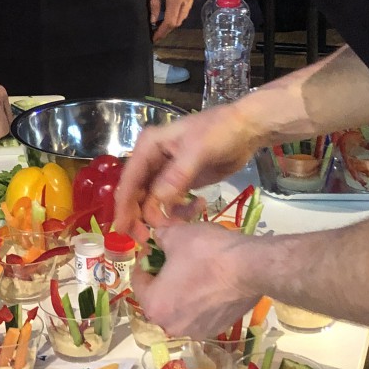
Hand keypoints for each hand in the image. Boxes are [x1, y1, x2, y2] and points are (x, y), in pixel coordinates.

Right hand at [113, 99, 265, 232]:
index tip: (122, 229)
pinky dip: (176, 211)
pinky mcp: (180, 181)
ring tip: (174, 228)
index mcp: (149, 147)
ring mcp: (165, 171)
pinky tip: (195, 210)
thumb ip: (178, 174)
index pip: (130, 179)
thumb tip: (158, 200)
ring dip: (158, 216)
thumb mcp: (198, 150)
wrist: (246, 129)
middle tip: (143, 239)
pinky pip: (169, 202)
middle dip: (137, 216)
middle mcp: (152, 159)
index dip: (124, 205)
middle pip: (136, 193)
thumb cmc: (220, 132)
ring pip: (152, 200)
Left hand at [129, 220, 258, 338]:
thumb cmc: (206, 252)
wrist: (251, 267)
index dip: (145, 260)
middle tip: (174, 259)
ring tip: (194, 271)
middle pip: (158, 298)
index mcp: (154, 305)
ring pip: (179, 308)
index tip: (155, 248)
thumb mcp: (175, 235)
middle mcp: (170, 326)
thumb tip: (157, 238)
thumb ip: (158, 238)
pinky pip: (199, 314)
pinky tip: (211, 283)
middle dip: (162, 279)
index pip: (138, 281)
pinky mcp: (217, 330)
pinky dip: (200, 301)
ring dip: (181, 292)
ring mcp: (196, 331)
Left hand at [148, 0, 196, 40]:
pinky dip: (179, 10)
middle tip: (157, 32)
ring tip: (162, 22)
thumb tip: (153, 19)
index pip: (170, 21)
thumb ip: (154, 3)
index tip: (155, 37)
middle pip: (179, 20)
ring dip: (174, 19)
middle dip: (169, 28)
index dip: (162, 32)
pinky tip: (170, 9)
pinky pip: (187, 5)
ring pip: (185, 13)